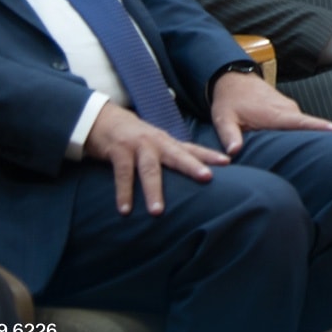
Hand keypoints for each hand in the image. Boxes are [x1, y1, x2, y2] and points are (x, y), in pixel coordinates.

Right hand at [83, 102, 231, 215]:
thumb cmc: (134, 139)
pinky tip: (125, 210)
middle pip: (177, 155)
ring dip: (154, 190)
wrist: (103, 120)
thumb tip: (194, 179)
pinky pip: (122, 174)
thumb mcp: (156, 146)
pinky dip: (123, 193)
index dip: (210, 155)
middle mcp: (156, 143)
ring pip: (149, 169)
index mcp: (168, 143)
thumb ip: (172, 160)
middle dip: (192, 166)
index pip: (192, 149)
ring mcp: (138, 146)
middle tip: (207, 178)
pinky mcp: (118, 151)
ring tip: (158, 212)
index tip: (228, 162)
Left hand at [209, 71, 331, 155]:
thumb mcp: (224, 120)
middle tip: (328, 156)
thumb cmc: (229, 101)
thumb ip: (229, 136)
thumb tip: (233, 152)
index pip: (301, 121)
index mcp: (274, 114)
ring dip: (307, 137)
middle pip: (308, 127)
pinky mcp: (287, 109)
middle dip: (318, 139)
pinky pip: (298, 122)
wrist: (233, 79)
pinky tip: (297, 145)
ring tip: (313, 155)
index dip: (318, 126)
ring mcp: (288, 108)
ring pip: (302, 125)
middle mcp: (286, 109)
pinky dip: (299, 132)